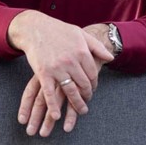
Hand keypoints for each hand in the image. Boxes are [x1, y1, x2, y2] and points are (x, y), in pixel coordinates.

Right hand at [8, 12, 112, 135]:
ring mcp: (57, 68)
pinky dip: (54, 106)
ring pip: (70, 91)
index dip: (94, 83)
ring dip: (77, 104)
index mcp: (82, 52)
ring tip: (81, 110)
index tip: (92, 88)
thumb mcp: (80, 34)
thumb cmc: (58, 30)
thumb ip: (96, 46)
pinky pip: (50, 93)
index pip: (93, 74)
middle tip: (87, 101)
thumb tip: (110, 58)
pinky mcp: (43, 73)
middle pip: (84, 84)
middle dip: (87, 95)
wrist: (35, 28)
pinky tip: (57, 116)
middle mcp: (71, 61)